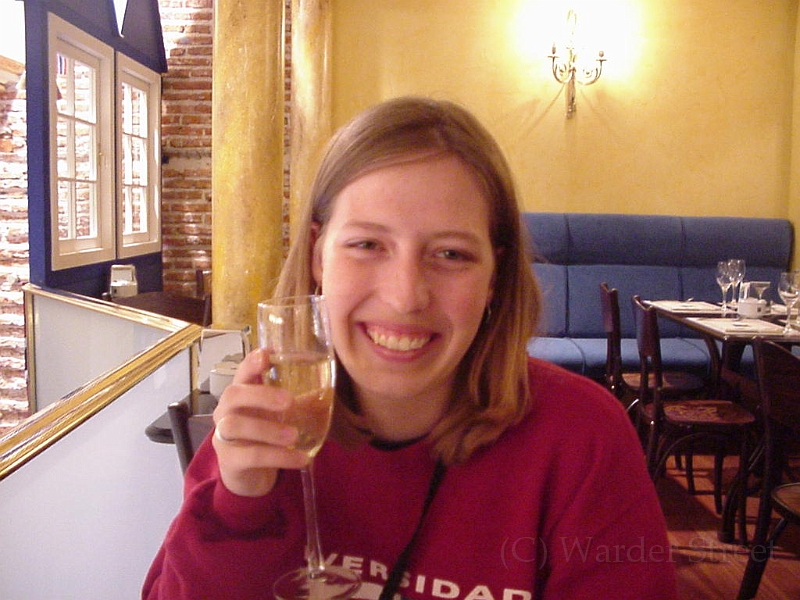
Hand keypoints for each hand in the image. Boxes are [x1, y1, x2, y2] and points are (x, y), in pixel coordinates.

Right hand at [212, 348, 309, 496]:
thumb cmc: (264, 436)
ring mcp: (223, 436)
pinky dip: (279, 456)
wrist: (249, 475)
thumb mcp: (279, 416)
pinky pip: (251, 456)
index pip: (241, 373)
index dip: (251, 362)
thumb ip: (296, 402)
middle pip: (233, 394)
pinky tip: (300, 459)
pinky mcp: (229, 461)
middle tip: (289, 400)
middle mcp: (226, 411)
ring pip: (236, 426)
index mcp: (241, 395)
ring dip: (268, 429)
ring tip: (294, 435)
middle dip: (261, 394)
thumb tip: (326, 388)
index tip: (267, 354)